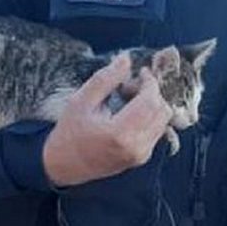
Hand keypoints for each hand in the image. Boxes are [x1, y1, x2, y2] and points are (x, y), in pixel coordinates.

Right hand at [42, 54, 172, 186]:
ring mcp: (140, 155)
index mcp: (120, 133)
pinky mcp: (141, 158)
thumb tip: (126, 59)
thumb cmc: (69, 133)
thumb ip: (105, 79)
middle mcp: (135, 147)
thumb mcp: (81, 101)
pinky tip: (129, 113)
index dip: (150, 82)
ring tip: (128, 100)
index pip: (150, 101)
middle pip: (162, 111)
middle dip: (151, 93)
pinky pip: (157, 131)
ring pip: (163, 121)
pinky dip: (149, 117)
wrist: (63, 165)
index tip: (141, 72)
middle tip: (129, 87)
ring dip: (152, 105)